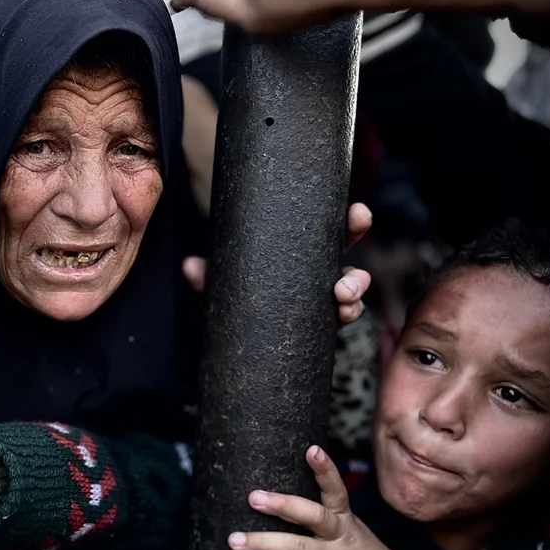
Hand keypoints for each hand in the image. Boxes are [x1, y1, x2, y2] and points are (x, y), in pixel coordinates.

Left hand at [183, 202, 372, 325]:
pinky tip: (341, 315)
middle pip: (349, 261)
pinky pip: (343, 319)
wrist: (236, 337)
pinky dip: (348, 314)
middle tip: (350, 270)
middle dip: (359, 250)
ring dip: (355, 292)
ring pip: (353, 292)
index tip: (358, 212)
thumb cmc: (237, 296)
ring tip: (341, 295)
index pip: (329, 233)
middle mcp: (317, 276)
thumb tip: (190, 266)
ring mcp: (322, 302)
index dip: (349, 221)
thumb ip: (208, 275)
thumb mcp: (222, 282)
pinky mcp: (321, 327)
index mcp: (301, 255)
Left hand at [229, 445, 435, 549]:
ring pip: (295, 547)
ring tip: (234, 541)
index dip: (325, 469)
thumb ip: (323, 518)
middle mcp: (338, 536)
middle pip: (312, 515)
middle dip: (282, 505)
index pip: (336, 489)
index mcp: (344, 519)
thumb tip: (281, 500)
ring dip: (261, 544)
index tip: (312, 449)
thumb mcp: (351, 532)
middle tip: (253, 497)